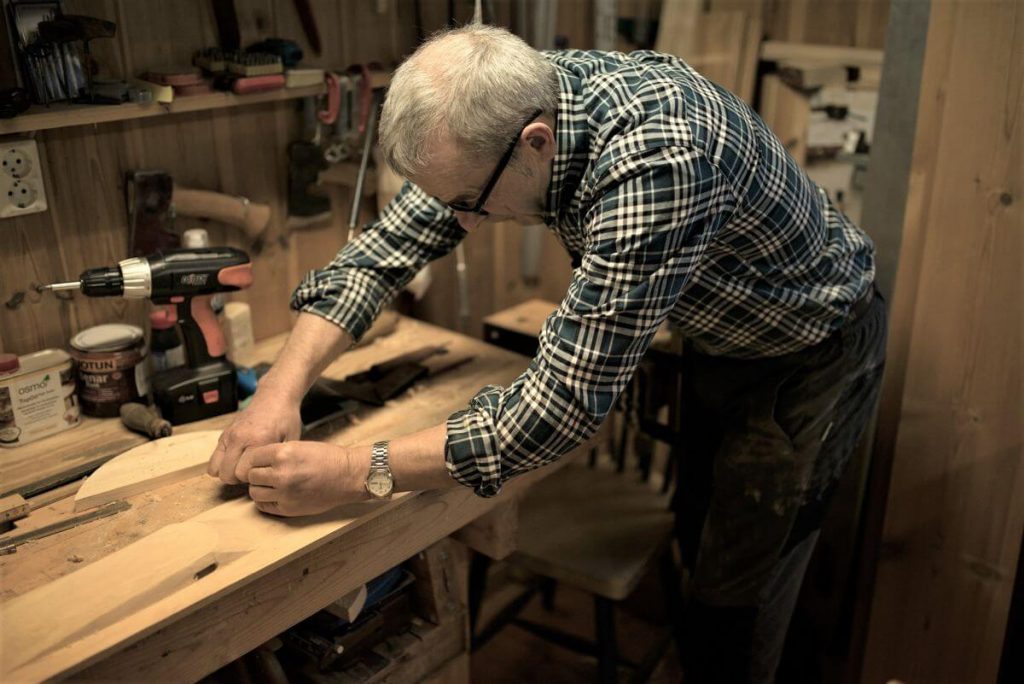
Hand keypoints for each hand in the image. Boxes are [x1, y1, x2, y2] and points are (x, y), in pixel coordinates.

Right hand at [208, 391, 302, 484]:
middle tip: (253, 472)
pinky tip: (237, 460)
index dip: (253, 479)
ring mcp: (228, 435)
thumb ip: (279, 459)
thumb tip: (273, 478)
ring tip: (243, 467)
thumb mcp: (290, 439)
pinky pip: (214, 458)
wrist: (275, 396)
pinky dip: (222, 464)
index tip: (263, 473)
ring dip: (228, 472)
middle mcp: (238, 438)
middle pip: (227, 474)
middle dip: (239, 479)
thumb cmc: (286, 418)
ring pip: (215, 468)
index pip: (242, 473)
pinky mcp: (223, 434)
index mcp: (257, 441)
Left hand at [234, 441, 371, 515]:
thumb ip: (277, 454)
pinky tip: (275, 495)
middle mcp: (281, 474)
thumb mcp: (299, 446)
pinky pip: (264, 506)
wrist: (348, 476)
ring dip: (260, 488)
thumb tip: (256, 463)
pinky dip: (266, 501)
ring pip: (254, 492)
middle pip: (251, 476)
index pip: (252, 457)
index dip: (256, 460)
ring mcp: (284, 493)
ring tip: (272, 485)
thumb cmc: (327, 458)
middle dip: (258, 474)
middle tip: (268, 473)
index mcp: (283, 453)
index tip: (261, 462)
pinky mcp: (288, 508)